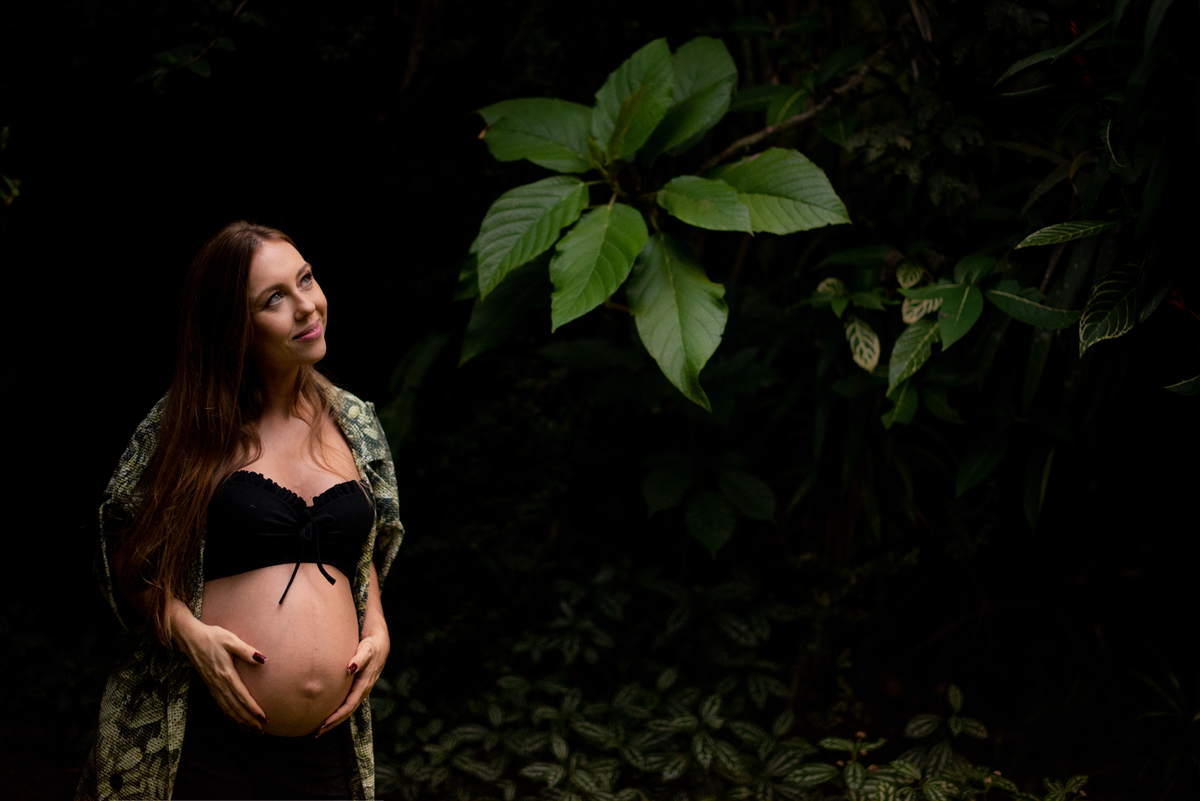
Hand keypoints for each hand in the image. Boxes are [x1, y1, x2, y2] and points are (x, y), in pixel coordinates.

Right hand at [171, 601, 267, 733]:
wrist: (189, 638)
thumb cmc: (212, 637)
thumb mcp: (231, 640)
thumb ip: (246, 651)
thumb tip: (263, 660)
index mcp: (226, 674)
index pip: (241, 696)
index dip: (252, 709)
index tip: (263, 718)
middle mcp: (219, 684)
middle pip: (235, 707)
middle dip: (248, 720)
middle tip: (260, 731)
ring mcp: (213, 686)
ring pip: (227, 709)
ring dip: (239, 721)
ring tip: (250, 731)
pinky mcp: (209, 686)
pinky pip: (220, 705)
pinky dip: (228, 715)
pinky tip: (234, 722)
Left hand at [316, 627, 389, 736]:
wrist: (381, 643)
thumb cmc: (371, 646)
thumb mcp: (366, 650)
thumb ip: (359, 659)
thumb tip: (350, 668)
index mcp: (364, 684)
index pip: (349, 705)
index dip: (337, 716)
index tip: (324, 723)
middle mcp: (364, 690)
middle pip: (348, 712)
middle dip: (334, 723)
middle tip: (317, 733)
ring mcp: (362, 690)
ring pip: (348, 709)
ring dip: (336, 720)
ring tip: (321, 728)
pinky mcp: (359, 687)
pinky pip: (349, 703)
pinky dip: (339, 711)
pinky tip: (330, 713)